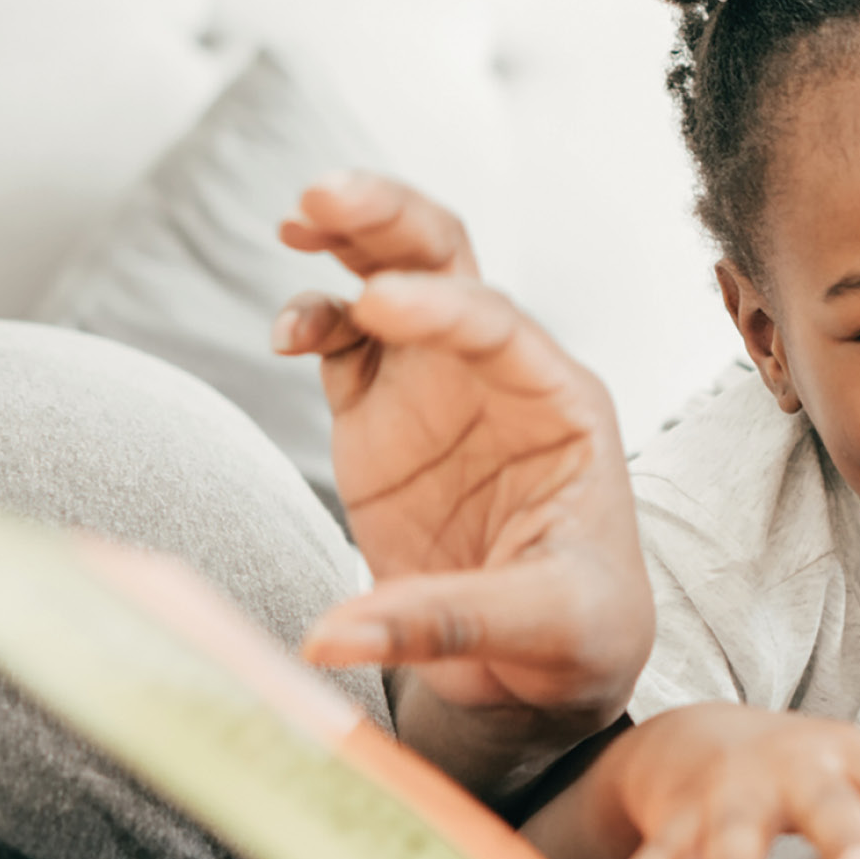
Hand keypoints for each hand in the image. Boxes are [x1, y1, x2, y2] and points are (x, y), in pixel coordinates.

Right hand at [273, 171, 652, 790]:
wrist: (548, 664)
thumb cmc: (575, 633)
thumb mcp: (543, 629)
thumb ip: (442, 622)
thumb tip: (327, 638)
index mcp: (562, 405)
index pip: (502, 329)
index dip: (443, 307)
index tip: (379, 302)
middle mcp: (499, 376)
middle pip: (451, 265)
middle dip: (393, 221)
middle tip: (325, 194)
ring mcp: (435, 387)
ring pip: (391, 278)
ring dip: (349, 240)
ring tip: (296, 217)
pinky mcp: (379, 416)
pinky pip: (341, 345)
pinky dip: (312, 321)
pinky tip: (284, 331)